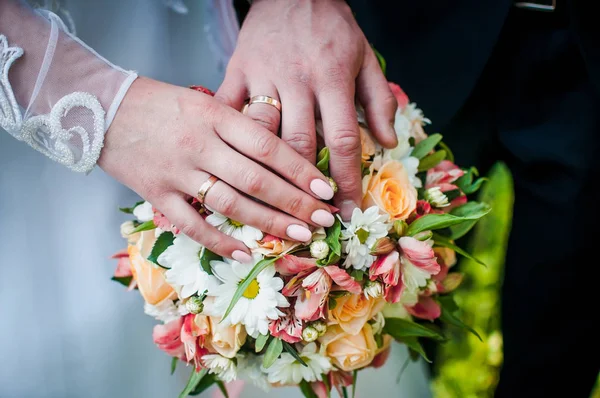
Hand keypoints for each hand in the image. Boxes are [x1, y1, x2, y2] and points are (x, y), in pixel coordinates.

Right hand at [99, 77, 335, 260]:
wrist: (100, 107)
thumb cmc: (161, 104)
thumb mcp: (204, 102)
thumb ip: (238, 127)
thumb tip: (282, 157)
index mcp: (215, 115)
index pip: (267, 146)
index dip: (300, 170)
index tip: (326, 188)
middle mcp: (200, 144)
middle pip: (256, 179)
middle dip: (295, 202)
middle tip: (324, 220)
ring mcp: (176, 171)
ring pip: (230, 203)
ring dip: (268, 223)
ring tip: (299, 236)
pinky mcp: (155, 193)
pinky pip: (191, 223)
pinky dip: (219, 241)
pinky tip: (246, 253)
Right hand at [216, 0, 397, 219]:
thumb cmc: (332, 26)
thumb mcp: (366, 56)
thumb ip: (379, 99)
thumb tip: (388, 143)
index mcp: (332, 79)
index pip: (342, 140)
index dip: (345, 180)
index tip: (345, 209)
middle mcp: (297, 81)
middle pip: (299, 145)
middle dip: (305, 188)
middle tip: (309, 217)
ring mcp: (263, 76)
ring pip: (260, 134)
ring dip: (265, 172)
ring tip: (270, 204)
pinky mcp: (236, 71)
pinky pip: (228, 110)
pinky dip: (227, 140)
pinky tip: (227, 166)